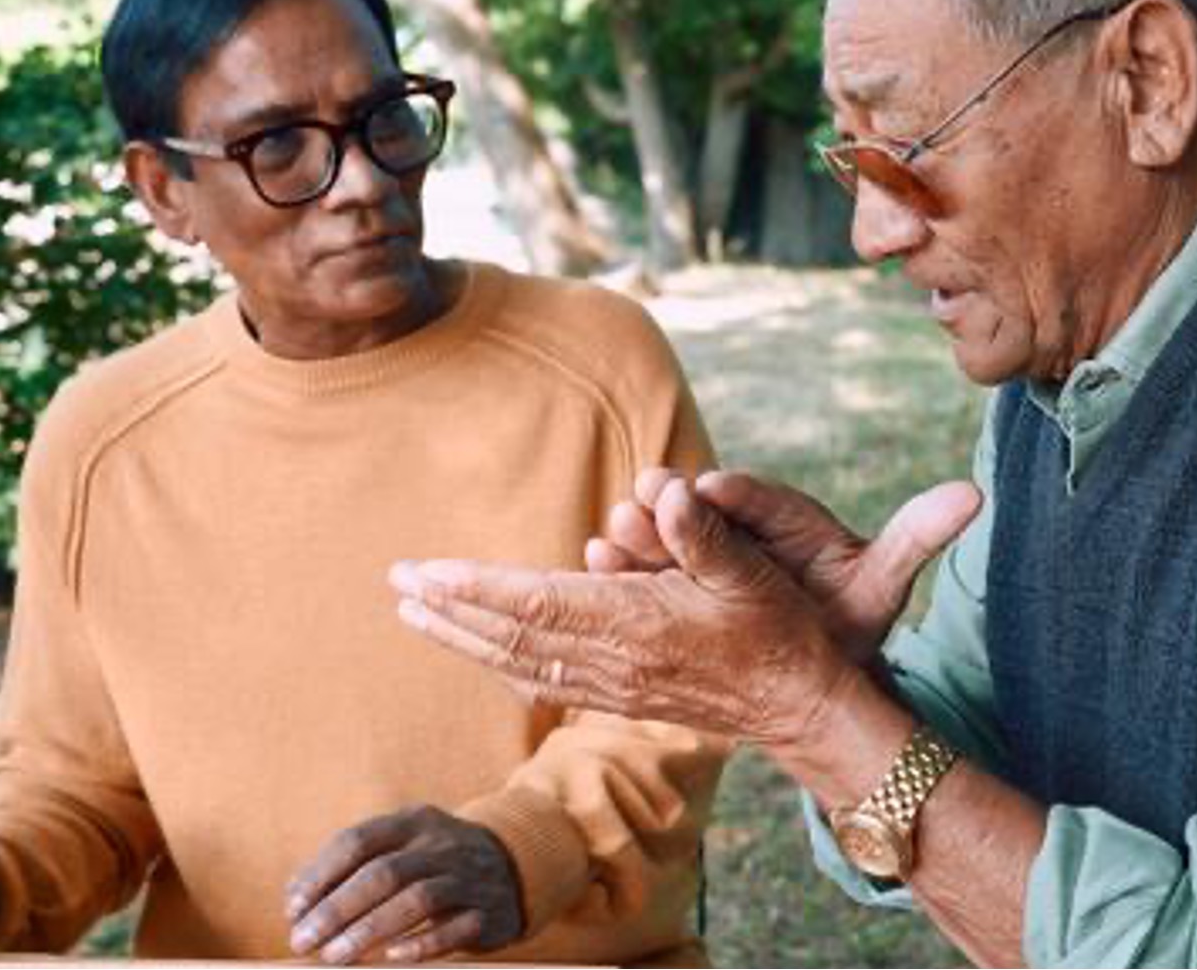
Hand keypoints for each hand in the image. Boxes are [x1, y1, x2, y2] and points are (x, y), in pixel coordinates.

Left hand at [285, 806, 522, 964]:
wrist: (518, 866)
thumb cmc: (436, 862)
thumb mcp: (403, 846)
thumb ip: (353, 866)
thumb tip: (294, 900)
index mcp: (414, 822)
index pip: (359, 841)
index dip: (320, 875)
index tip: (292, 910)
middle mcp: (443, 845)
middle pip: (383, 873)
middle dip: (336, 909)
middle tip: (302, 941)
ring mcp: (470, 877)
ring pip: (417, 899)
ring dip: (369, 930)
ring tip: (334, 956)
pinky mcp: (490, 912)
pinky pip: (456, 929)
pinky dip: (422, 943)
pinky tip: (391, 958)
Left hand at [393, 477, 860, 751]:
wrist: (800, 706)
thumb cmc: (780, 630)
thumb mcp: (751, 572)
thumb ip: (702, 534)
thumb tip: (667, 490)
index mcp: (636, 627)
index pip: (535, 606)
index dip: (476, 588)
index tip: (425, 573)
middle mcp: (613, 663)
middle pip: (510, 638)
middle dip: (449, 611)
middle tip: (396, 586)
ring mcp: (614, 686)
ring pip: (518, 664)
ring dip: (463, 638)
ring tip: (417, 615)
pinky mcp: (621, 699)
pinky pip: (543, 683)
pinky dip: (501, 663)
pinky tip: (481, 652)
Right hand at [588, 467, 981, 661]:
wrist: (811, 660)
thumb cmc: (848, 616)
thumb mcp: (882, 580)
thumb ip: (918, 534)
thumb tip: (973, 495)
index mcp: (789, 517)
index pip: (761, 495)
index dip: (738, 492)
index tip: (714, 486)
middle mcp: (739, 526)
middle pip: (701, 509)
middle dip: (674, 506)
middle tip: (650, 495)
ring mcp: (700, 551)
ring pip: (664, 535)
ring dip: (637, 534)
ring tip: (613, 534)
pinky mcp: (670, 577)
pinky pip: (642, 568)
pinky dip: (617, 569)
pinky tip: (590, 565)